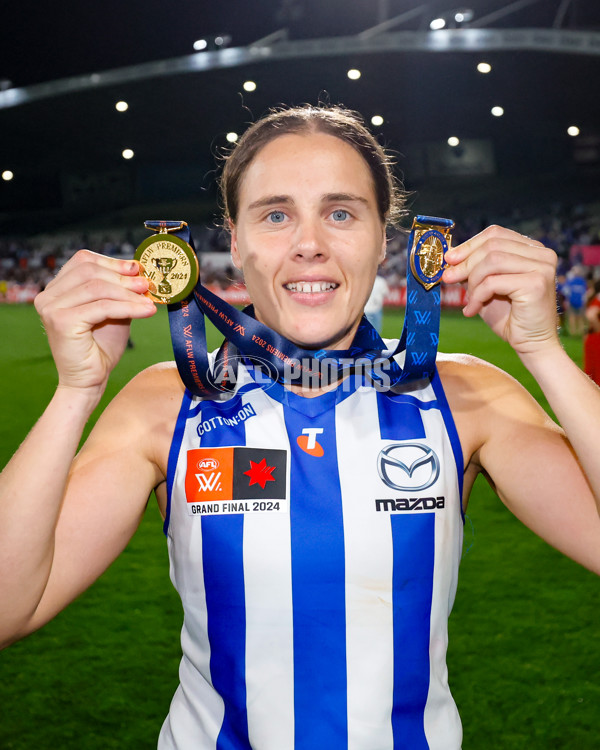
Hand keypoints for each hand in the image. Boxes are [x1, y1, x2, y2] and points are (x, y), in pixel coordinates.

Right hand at [34, 250, 155, 393]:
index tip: (136, 269)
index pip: (83, 261)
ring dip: (128, 293)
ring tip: (149, 300)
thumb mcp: (114, 311)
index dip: (112, 262)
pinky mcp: (61, 321)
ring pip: (97, 288)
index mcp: (57, 288)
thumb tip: (140, 272)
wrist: (89, 381)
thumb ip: (120, 292)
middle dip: (122, 277)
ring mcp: (51, 308)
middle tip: (147, 285)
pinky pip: (102, 307)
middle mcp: (48, 295)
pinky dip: (128, 307)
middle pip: (90, 271)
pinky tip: (146, 311)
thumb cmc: (101, 347)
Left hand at [442, 225, 558, 358]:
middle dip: (465, 262)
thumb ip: (474, 270)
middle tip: (448, 278)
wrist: (531, 344)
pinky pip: (493, 282)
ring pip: (492, 260)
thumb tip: (450, 258)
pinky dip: (477, 296)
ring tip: (468, 300)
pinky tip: (472, 310)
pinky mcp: (537, 283)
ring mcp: (542, 267)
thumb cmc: (509, 317)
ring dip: (472, 281)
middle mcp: (542, 254)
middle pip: (492, 245)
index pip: (495, 234)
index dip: (469, 244)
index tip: (449, 259)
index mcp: (532, 249)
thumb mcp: (486, 287)